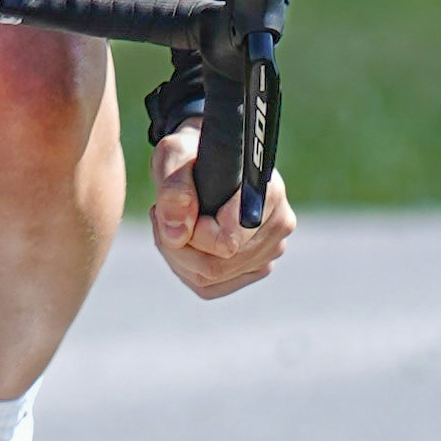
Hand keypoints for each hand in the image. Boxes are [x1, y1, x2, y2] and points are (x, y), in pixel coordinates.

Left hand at [149, 116, 294, 295]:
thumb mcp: (173, 156)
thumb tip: (178, 234)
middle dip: (177, 248)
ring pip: (212, 280)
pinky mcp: (257, 265)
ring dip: (178, 257)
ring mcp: (272, 249)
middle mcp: (279, 224)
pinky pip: (212, 287)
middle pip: (217, 267)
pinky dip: (187, 269)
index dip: (192, 233)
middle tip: (161, 217)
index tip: (177, 209)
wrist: (202, 160)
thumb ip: (174, 190)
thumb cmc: (189, 154)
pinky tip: (182, 240)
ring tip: (171, 223)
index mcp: (267, 192)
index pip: (227, 242)